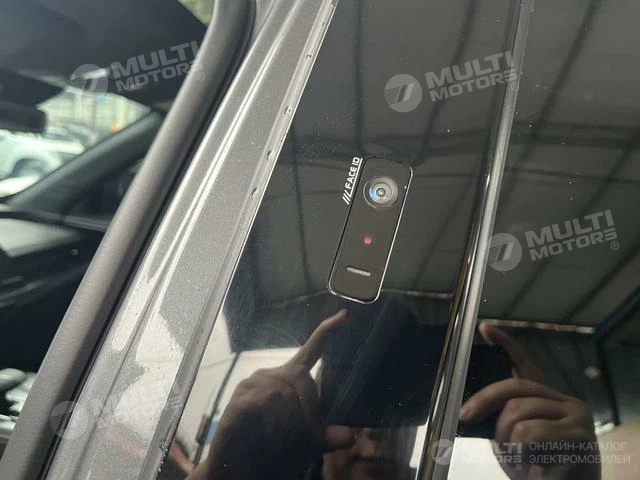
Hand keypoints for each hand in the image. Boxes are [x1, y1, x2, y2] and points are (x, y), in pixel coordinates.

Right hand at [188, 309, 354, 479]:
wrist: (238, 475)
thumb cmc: (270, 455)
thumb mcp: (305, 446)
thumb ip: (327, 436)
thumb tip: (350, 434)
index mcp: (289, 383)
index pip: (311, 352)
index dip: (327, 333)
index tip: (344, 316)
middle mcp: (271, 377)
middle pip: (304, 378)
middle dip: (309, 412)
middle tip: (300, 438)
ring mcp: (253, 386)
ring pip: (287, 392)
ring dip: (290, 422)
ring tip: (278, 439)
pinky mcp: (240, 399)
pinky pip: (267, 400)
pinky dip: (273, 420)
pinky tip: (265, 432)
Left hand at [459, 323, 599, 479]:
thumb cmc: (538, 471)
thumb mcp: (512, 441)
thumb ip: (501, 418)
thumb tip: (472, 406)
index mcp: (548, 400)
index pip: (526, 365)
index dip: (505, 344)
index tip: (484, 329)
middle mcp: (566, 402)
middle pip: (513, 388)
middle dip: (483, 401)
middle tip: (465, 416)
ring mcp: (576, 417)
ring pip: (517, 412)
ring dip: (505, 438)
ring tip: (518, 457)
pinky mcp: (579, 435)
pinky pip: (530, 433)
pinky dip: (521, 451)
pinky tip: (535, 462)